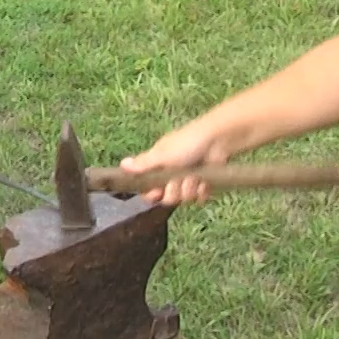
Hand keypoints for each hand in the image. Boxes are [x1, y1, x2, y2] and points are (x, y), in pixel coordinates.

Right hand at [117, 121, 232, 204]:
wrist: (217, 140)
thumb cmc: (186, 143)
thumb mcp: (162, 154)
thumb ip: (143, 164)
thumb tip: (121, 165)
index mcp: (158, 166)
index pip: (149, 190)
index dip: (152, 194)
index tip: (157, 192)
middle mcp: (172, 175)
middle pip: (167, 198)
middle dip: (174, 191)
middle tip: (180, 179)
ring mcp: (188, 180)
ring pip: (184, 199)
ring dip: (190, 188)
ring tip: (195, 176)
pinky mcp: (204, 183)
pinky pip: (199, 198)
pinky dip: (202, 191)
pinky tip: (204, 181)